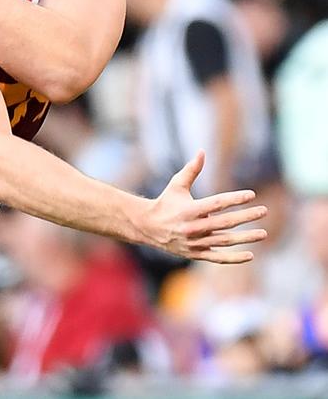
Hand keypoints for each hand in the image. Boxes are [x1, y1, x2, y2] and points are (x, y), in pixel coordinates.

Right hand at [141, 150, 266, 263]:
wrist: (147, 227)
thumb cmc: (165, 202)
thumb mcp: (176, 184)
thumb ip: (191, 170)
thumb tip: (202, 151)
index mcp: (189, 210)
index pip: (217, 204)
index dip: (235, 199)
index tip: (251, 194)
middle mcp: (193, 228)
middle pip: (225, 223)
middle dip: (246, 217)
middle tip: (263, 210)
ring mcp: (195, 243)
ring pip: (225, 241)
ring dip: (245, 238)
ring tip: (263, 233)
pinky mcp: (196, 254)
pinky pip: (218, 258)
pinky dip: (234, 258)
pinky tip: (250, 254)